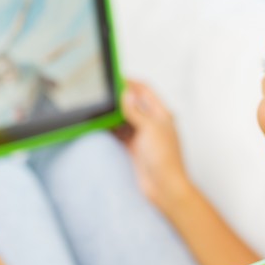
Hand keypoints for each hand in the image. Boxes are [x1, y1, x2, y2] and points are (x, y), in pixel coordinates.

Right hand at [114, 80, 191, 211]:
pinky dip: (111, 128)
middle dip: (119, 97)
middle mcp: (153, 123)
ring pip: (125, 118)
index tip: (116, 78)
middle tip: (104, 93)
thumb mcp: (150, 128)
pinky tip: (101, 124)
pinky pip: (120, 134)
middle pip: (134, 103)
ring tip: (99, 107)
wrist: (164, 187)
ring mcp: (143, 136)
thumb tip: (127, 94)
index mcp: (162, 114)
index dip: (131, 83)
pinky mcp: (134, 148)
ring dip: (113, 113)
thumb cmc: (165, 159)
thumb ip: (137, 111)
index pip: (146, 91)